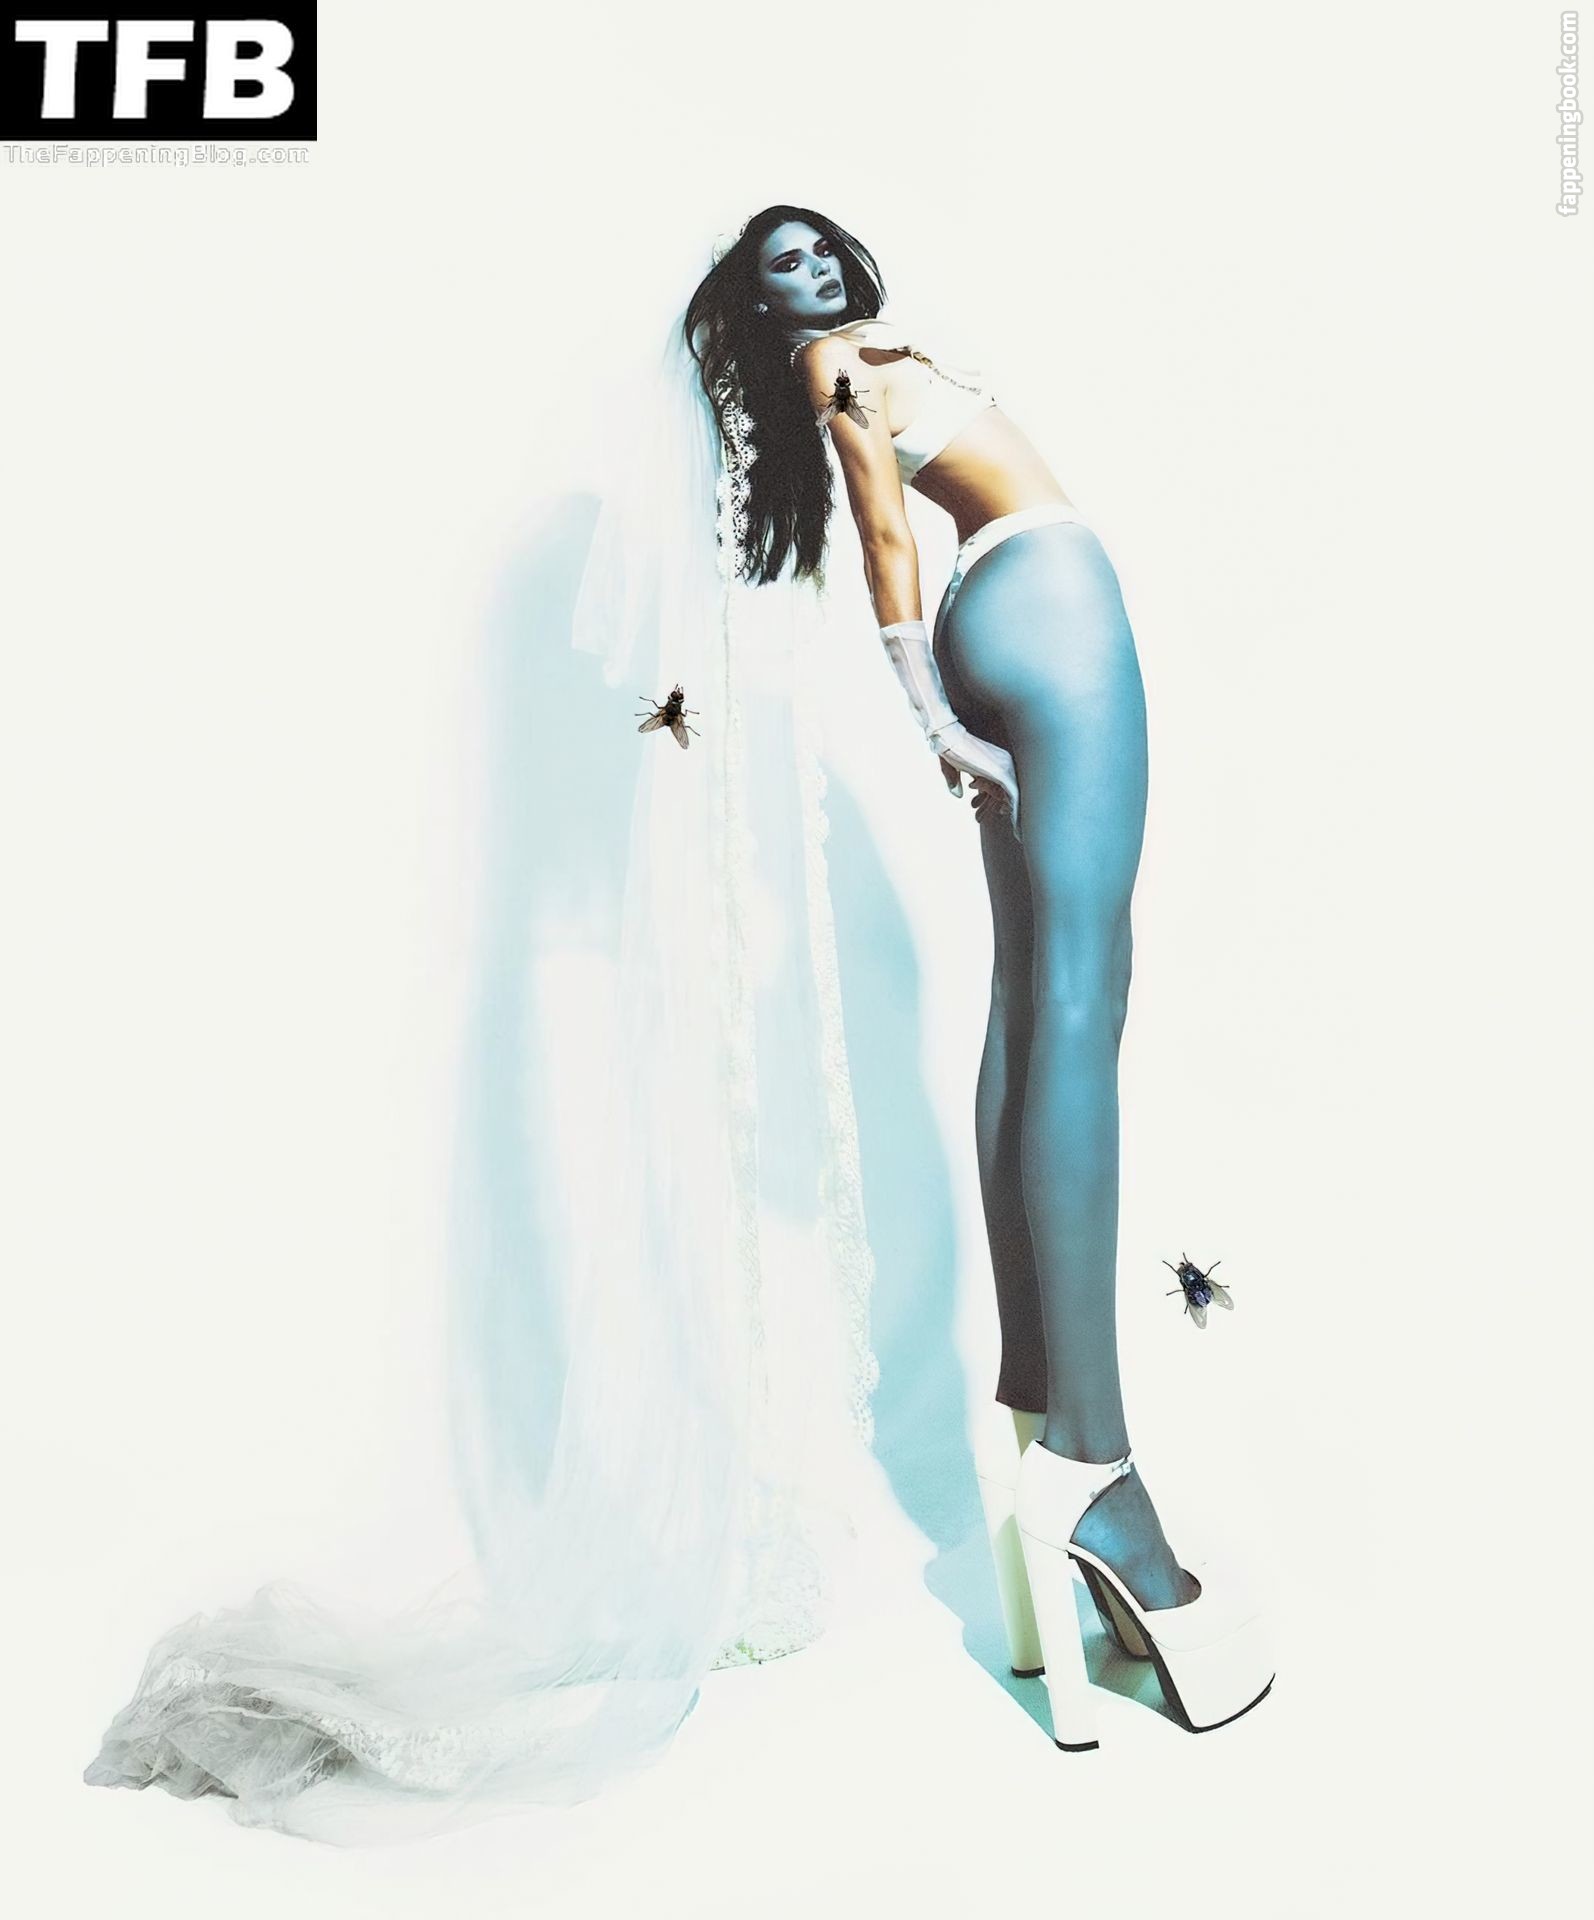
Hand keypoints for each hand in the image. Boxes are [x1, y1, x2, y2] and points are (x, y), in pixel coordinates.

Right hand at [934, 721, 1020, 840]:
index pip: (999, 783)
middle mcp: (1004, 762)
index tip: (983, 809)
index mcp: (996, 760)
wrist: (949, 739)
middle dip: (992, 806)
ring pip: (1008, 794)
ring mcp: (1005, 767)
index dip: (991, 798)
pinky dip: (1012, 809)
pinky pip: (1012, 796)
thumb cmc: (950, 750)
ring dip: (997, 809)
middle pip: (1005, 790)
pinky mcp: (1002, 773)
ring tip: (984, 819)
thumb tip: (958, 795)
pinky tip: (1010, 819)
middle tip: (980, 817)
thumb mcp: (954, 770)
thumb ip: (957, 781)